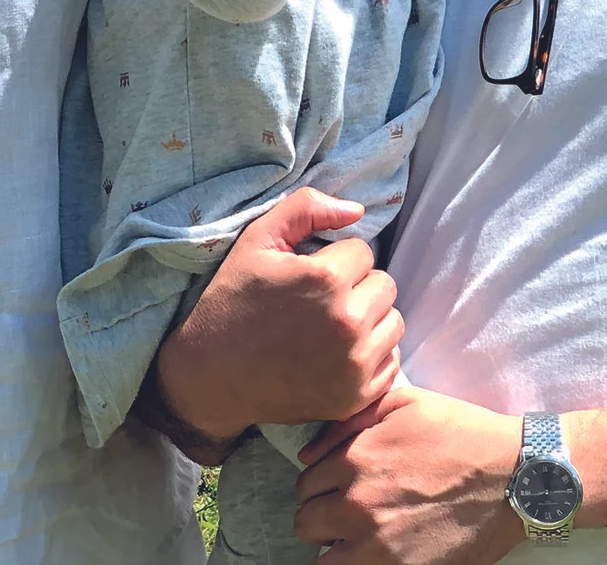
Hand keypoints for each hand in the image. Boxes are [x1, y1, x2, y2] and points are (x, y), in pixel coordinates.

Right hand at [151, 188, 403, 446]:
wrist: (214, 375)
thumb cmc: (233, 300)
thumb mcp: (257, 240)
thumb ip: (306, 208)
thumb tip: (356, 210)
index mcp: (326, 279)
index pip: (363, 251)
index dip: (336, 258)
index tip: (310, 275)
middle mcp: (347, 323)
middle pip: (384, 285)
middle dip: (358, 286)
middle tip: (322, 300)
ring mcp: (354, 364)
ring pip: (392, 322)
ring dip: (370, 319)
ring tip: (333, 325)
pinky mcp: (356, 397)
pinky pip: (391, 362)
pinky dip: (372, 355)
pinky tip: (339, 353)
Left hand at [295, 386, 526, 563]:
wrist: (514, 476)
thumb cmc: (460, 433)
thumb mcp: (403, 403)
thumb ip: (348, 421)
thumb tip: (308, 453)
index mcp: (356, 461)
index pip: (305, 483)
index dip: (322, 483)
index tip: (341, 485)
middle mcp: (359, 506)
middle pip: (306, 523)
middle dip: (322, 515)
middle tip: (347, 511)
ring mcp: (380, 546)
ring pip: (323, 560)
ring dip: (335, 547)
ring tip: (359, 537)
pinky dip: (358, 564)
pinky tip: (377, 551)